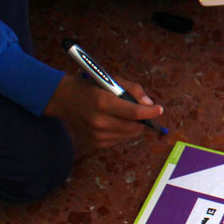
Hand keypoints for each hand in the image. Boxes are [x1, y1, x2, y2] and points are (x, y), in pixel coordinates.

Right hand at [43, 74, 164, 150]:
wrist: (64, 99)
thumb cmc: (91, 87)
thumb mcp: (112, 80)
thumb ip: (134, 90)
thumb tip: (150, 105)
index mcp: (103, 102)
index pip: (134, 112)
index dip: (150, 112)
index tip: (159, 109)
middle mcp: (98, 121)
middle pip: (134, 127)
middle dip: (142, 120)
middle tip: (141, 111)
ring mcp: (96, 135)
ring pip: (129, 135)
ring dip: (133, 126)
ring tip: (122, 115)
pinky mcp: (94, 143)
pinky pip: (119, 140)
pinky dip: (122, 132)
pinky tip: (113, 122)